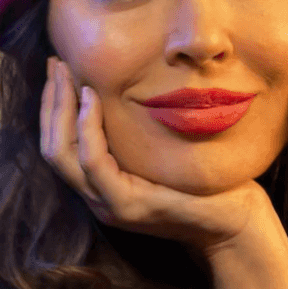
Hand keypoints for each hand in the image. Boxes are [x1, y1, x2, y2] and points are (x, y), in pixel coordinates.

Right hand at [39, 58, 281, 258]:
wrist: (236, 225)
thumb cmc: (207, 184)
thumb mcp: (161, 150)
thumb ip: (137, 131)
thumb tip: (129, 84)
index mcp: (101, 185)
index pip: (58, 144)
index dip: (52, 106)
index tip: (57, 69)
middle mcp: (96, 197)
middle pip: (52, 147)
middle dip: (50, 101)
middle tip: (55, 63)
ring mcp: (107, 204)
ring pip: (62, 155)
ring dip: (61, 108)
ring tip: (67, 73)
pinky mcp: (125, 206)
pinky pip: (93, 162)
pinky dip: (88, 127)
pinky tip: (91, 97)